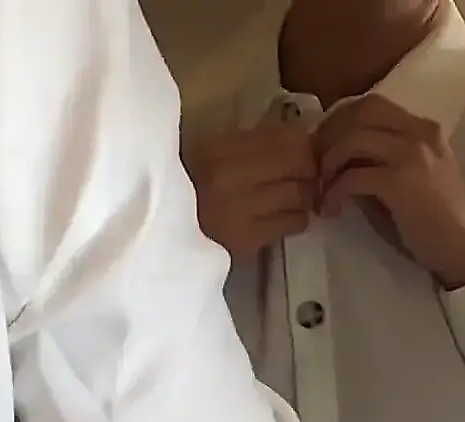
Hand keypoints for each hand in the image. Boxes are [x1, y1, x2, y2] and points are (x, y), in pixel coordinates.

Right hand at [185, 122, 318, 258]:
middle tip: (302, 177)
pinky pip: (289, 225)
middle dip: (307, 170)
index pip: (288, 138)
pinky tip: (279, 219)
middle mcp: (232, 175)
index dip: (305, 145)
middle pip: (300, 165)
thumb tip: (300, 140)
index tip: (303, 152)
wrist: (158, 228)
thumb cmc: (187, 186)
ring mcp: (240, 210)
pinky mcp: (245, 240)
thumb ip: (254, 144)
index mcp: (222, 148)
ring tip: (289, 200)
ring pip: (299, 197)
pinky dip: (292, 220)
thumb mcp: (214, 151)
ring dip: (301, 198)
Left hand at [312, 97, 464, 288]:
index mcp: (423, 129)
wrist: (464, 250)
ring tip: (323, 189)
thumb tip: (338, 157)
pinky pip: (353, 175)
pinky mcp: (401, 181)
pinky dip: (335, 191)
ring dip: (329, 163)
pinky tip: (331, 209)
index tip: (325, 147)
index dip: (340, 121)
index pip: (372, 105)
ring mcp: (412, 154)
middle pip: (360, 111)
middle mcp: (419, 132)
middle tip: (316, 165)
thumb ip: (380, 160)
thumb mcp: (410, 178)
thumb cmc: (435, 221)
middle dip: (330, 135)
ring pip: (353, 139)